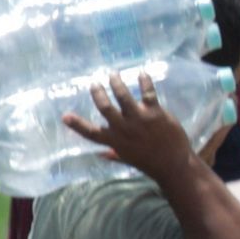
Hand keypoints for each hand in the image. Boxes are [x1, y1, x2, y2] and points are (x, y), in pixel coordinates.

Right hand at [62, 76, 205, 183]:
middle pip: (105, 108)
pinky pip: (148, 93)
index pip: (91, 133)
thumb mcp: (129, 160)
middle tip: (95, 83)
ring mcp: (139, 119)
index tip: (65, 116)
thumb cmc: (151, 162)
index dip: (77, 125)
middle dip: (98, 94)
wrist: (174, 165)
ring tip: (114, 74)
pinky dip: (145, 82)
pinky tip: (142, 73)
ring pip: (123, 96)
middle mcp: (124, 129)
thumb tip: (99, 154)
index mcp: (115, 142)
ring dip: (117, 84)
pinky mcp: (155, 113)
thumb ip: (113, 154)